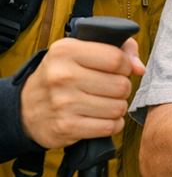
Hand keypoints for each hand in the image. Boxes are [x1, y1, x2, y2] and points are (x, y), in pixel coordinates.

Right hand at [20, 37, 144, 148]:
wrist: (25, 108)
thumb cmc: (62, 75)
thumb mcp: (82, 51)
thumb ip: (120, 48)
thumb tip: (140, 68)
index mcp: (66, 51)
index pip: (117, 59)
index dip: (126, 66)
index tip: (119, 69)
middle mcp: (62, 76)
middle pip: (121, 85)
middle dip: (121, 88)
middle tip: (108, 89)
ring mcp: (62, 103)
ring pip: (118, 107)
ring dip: (117, 107)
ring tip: (103, 103)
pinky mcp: (65, 127)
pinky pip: (109, 127)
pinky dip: (111, 124)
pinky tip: (100, 118)